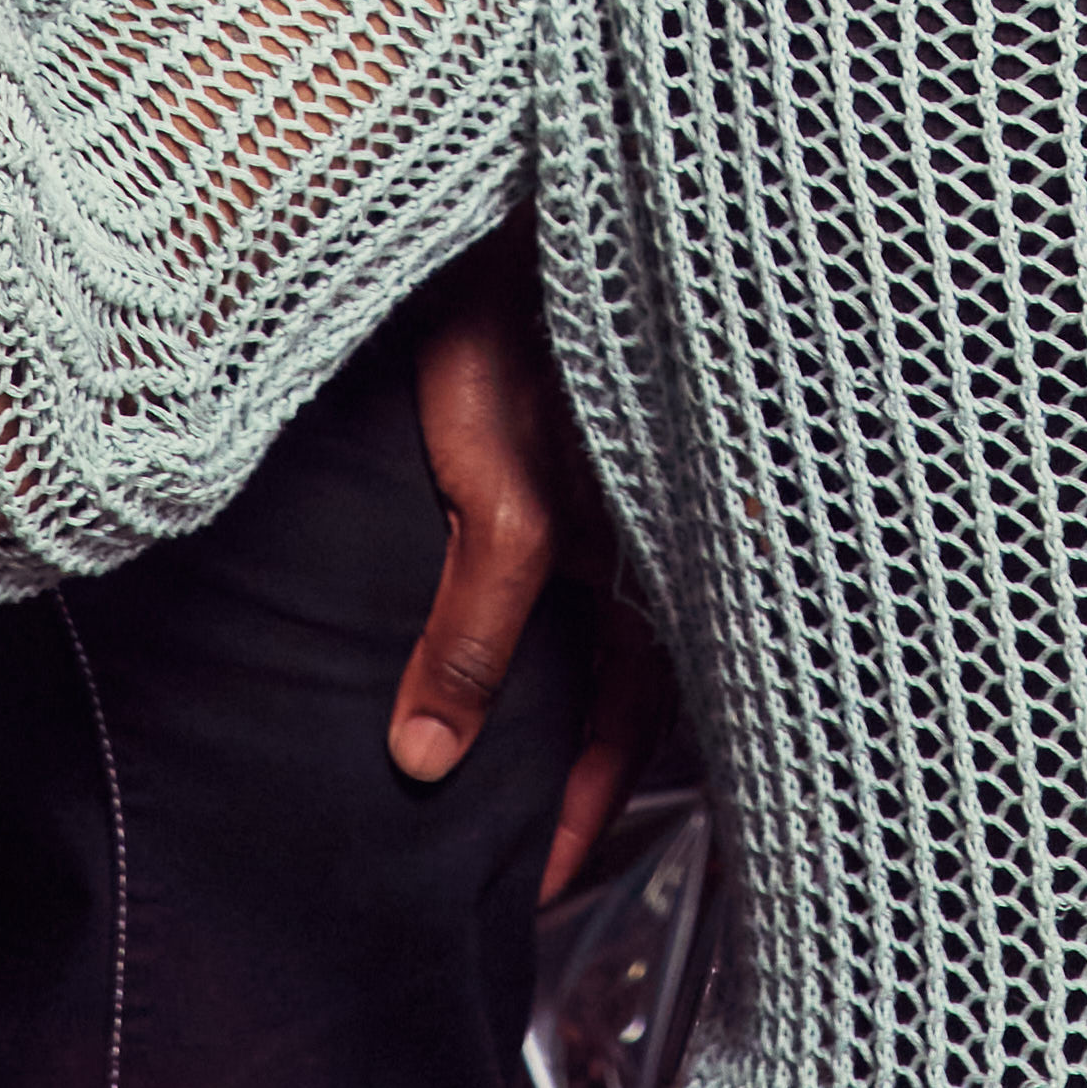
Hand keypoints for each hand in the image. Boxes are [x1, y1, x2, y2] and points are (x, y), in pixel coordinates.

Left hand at [389, 232, 616, 857]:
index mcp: (650, 556)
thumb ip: (475, 625)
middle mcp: (655, 532)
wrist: (514, 202)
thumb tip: (430, 761)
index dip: (582, 812)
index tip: (535, 885)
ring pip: (624, 633)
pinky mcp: (599, 445)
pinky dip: (573, 631)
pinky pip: (602, 571)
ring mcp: (633, 489)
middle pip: (640, 689)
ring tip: (522, 773)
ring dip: (582, 709)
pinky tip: (526, 646)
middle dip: (591, 778)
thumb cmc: (516, 328)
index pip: (630, 727)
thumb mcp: (497, 493)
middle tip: (535, 856)